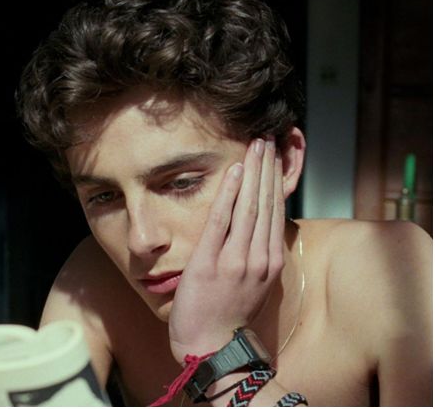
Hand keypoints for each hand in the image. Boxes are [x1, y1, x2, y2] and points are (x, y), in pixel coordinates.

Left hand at [168, 137, 284, 362]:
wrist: (211, 345)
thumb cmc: (229, 314)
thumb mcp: (253, 284)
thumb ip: (256, 254)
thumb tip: (257, 227)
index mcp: (269, 261)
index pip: (276, 212)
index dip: (276, 181)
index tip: (276, 157)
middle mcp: (258, 257)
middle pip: (266, 203)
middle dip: (267, 168)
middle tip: (268, 139)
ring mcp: (236, 259)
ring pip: (250, 207)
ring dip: (253, 173)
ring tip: (256, 145)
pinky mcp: (210, 262)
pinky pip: (222, 221)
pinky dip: (230, 194)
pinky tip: (235, 171)